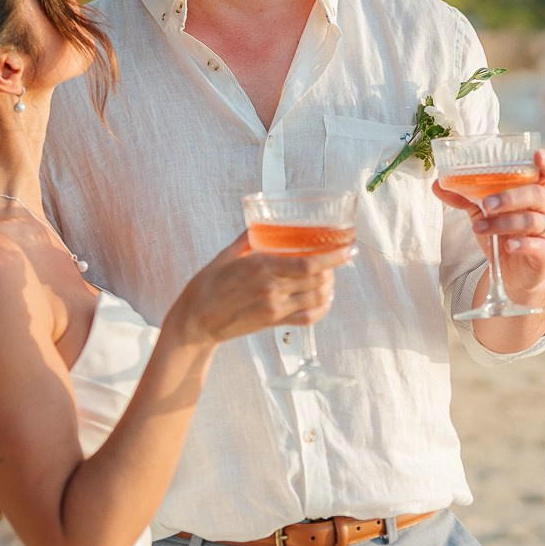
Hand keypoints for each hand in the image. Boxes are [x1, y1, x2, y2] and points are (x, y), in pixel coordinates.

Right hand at [177, 232, 350, 343]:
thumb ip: (248, 238)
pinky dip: (321, 309)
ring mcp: (274, 307)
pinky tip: (323, 300)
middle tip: (338, 258)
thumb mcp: (227, 254)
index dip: (334, 257)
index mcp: (261, 266)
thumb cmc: (208, 284)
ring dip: (329, 287)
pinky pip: (307, 319)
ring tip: (329, 278)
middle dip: (334, 269)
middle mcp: (272, 288)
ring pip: (316, 298)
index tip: (349, 249)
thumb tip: (262, 222)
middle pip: (318, 279)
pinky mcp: (273, 323)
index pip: (309, 262)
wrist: (195, 319)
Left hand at [434, 147, 544, 296]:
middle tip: (486, 204)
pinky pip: (537, 245)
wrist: (514, 275)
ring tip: (479, 228)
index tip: (536, 155)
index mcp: (532, 192)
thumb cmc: (503, 236)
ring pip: (531, 220)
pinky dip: (521, 244)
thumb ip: (466, 198)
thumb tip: (438, 184)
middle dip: (510, 197)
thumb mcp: (484, 214)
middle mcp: (544, 208)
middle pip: (536, 194)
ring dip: (503, 223)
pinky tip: (507, 246)